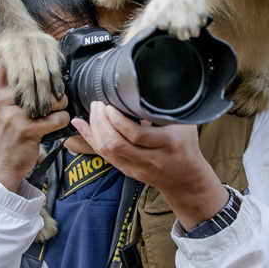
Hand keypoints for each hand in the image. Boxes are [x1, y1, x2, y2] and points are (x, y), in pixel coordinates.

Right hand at [0, 61, 68, 191]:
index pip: (15, 64)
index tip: (44, 67)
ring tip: (53, 113)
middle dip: (54, 89)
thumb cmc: (5, 133)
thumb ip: (9, 86)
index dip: (34, 62)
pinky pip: (58, 118)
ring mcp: (15, 116)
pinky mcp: (28, 130)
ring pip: (53, 99)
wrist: (0, 164)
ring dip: (60, 106)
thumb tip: (29, 63)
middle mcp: (3, 101)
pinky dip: (62, 121)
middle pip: (41, 80)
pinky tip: (55, 125)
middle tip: (55, 98)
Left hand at [71, 102, 228, 229]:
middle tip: (99, 105)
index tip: (111, 106)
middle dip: (102, 123)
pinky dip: (91, 139)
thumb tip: (147, 88)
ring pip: (108, 151)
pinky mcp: (128, 171)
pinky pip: (105, 156)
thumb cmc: (186, 147)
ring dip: (95, 130)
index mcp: (166, 143)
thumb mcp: (184, 125)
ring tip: (92, 112)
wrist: (186, 179)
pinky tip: (82, 126)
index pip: (136, 135)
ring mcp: (137, 167)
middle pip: (117, 144)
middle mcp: (150, 158)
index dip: (118, 121)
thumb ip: (167, 110)